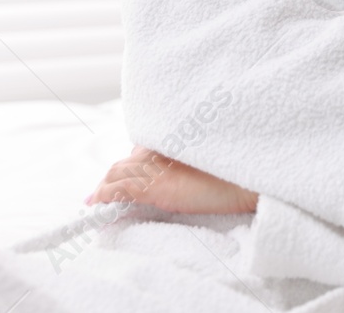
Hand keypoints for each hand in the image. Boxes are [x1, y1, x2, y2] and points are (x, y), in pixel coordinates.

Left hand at [88, 147, 257, 215]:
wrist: (248, 181)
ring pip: (118, 172)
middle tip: (102, 192)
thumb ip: (185, 160)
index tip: (121, 177)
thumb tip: (174, 175)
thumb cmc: (236, 172)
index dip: (128, 164)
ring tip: (96, 200)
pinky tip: (96, 204)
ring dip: (104, 186)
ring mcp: (156, 166)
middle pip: (126, 161)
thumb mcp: (207, 159)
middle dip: (112, 177)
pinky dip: (104, 195)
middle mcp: (161, 147)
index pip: (140, 151)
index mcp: (174, 139)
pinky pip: (119, 189)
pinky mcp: (154, 186)